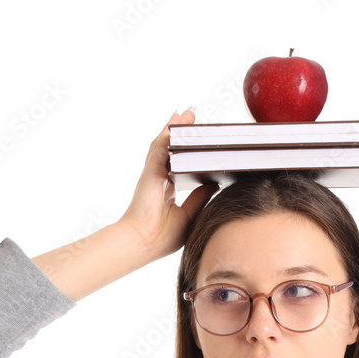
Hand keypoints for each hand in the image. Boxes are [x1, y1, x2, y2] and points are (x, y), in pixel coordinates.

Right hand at [118, 109, 219, 262]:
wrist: (143, 243)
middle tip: (191, 118)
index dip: (185, 151)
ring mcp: (153, 175)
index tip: (196, 141)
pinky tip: (174, 123)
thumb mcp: (190, 214)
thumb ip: (200, 197)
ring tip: (184, 114)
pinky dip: (166, 135)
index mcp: (166, 190)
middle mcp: (159, 179)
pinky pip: (159, 149)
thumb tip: (214, 182)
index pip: (177, 164)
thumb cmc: (162, 236)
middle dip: (179, 133)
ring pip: (164, 145)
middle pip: (170, 150)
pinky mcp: (150, 173)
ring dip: (173, 128)